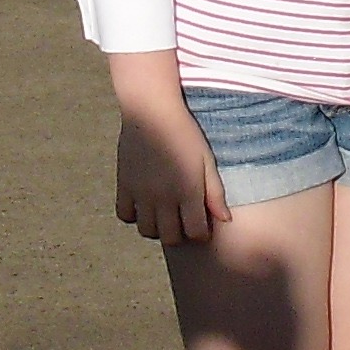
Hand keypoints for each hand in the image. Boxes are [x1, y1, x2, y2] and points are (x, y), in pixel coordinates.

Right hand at [112, 91, 229, 242]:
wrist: (152, 111)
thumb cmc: (185, 133)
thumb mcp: (207, 160)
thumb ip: (215, 192)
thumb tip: (225, 220)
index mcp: (188, 192)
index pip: (195, 233)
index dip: (200, 232)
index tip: (200, 223)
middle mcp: (164, 197)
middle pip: (170, 237)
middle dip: (179, 234)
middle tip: (182, 220)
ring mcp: (142, 193)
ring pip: (146, 230)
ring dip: (157, 227)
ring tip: (163, 214)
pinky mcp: (124, 185)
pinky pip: (125, 215)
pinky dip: (134, 215)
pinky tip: (143, 204)